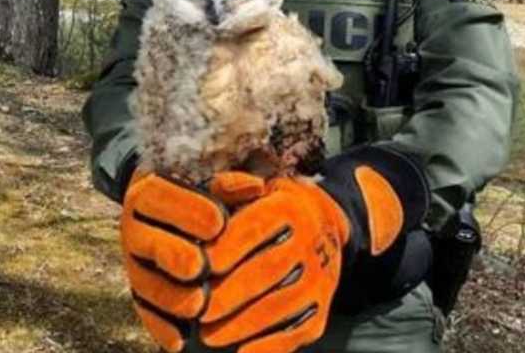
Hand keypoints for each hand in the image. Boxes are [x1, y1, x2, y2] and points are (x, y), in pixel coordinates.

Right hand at [121, 170, 226, 352]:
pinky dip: (161, 327)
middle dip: (174, 255)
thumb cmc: (203, 193)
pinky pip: (144, 311)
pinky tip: (180, 340)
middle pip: (148, 243)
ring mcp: (134, 262)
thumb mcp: (213, 181)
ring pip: (144, 283)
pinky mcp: (138, 291)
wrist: (171, 211)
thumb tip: (255, 186)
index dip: (187, 210)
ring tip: (198, 305)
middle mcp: (134, 227)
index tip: (218, 222)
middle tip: (200, 267)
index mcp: (149, 191)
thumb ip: (231, 184)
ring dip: (170, 297)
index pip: (160, 197)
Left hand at [199, 176, 348, 352]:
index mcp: (288, 208)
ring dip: (243, 324)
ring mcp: (319, 277)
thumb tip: (215, 189)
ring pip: (281, 305)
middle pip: (267, 271)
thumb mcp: (257, 187)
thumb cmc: (275, 206)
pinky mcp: (322, 308)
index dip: (225, 250)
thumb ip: (230, 186)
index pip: (254, 229)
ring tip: (209, 336)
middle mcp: (309, 241)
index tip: (198, 268)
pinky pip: (296, 331)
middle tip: (198, 309)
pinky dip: (270, 348)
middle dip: (229, 294)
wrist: (327, 222)